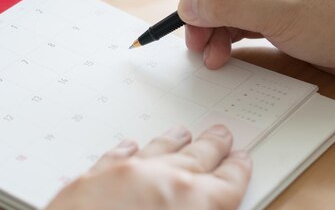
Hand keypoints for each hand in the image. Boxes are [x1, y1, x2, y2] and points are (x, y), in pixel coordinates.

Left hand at [45, 125, 251, 209]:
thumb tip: (211, 207)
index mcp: (194, 202)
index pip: (228, 181)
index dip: (238, 169)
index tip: (242, 159)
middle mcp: (163, 179)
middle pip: (197, 156)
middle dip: (212, 146)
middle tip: (221, 134)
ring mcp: (125, 174)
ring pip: (158, 149)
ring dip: (174, 142)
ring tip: (183, 133)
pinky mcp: (92, 178)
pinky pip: (117, 156)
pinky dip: (129, 150)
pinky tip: (132, 145)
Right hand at [178, 0, 334, 95]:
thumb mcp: (276, 10)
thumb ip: (224, 4)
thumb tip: (187, 6)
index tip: (193, 4)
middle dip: (203, 7)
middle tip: (194, 41)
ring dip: (214, 26)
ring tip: (209, 55)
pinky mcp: (283, 8)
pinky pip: (244, 15)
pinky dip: (230, 33)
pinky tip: (223, 54)